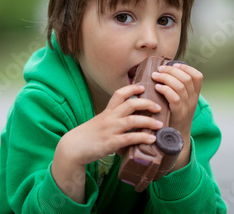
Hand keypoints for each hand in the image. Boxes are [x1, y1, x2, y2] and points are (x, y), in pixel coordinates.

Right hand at [51, 84, 162, 202]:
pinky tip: (151, 139)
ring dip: (149, 122)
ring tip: (160, 125)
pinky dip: (142, 137)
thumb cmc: (87, 136)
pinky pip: (129, 138)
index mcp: (107, 112)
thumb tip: (128, 127)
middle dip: (146, 104)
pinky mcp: (110, 142)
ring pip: (132, 121)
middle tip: (158, 107)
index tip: (143, 87)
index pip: (119, 94)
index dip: (132, 89)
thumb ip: (112, 122)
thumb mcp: (99, 124)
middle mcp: (109, 118)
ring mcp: (110, 130)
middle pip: (130, 104)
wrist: (73, 147)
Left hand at [151, 62, 202, 169]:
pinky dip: (166, 90)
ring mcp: (187, 108)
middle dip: (172, 70)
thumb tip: (160, 72)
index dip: (186, 68)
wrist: (175, 140)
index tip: (174, 64)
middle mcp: (193, 100)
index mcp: (194, 95)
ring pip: (181, 86)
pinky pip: (175, 99)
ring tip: (156, 76)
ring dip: (166, 78)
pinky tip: (157, 88)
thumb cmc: (171, 117)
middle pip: (187, 78)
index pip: (198, 76)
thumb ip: (174, 89)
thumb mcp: (178, 102)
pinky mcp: (178, 115)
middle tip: (159, 69)